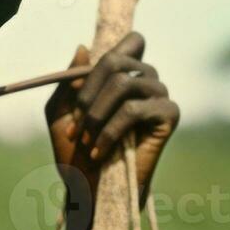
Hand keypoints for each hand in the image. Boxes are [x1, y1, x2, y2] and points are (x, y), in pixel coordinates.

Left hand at [45, 32, 179, 208]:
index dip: (103, 56)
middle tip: (75, 125)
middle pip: (116, 59)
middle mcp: (147, 79)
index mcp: (125, 73)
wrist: (89, 188)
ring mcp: (160, 96)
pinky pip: (134, 109)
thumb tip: (83, 47)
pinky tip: (99, 151)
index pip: (130, 40)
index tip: (76, 90)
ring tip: (86, 141)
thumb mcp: (60, 111)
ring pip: (123, 83)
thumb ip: (68, 81)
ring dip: (96, 114)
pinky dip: (110, 131)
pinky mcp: (169, 115)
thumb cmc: (75, 151)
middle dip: (87, 92)